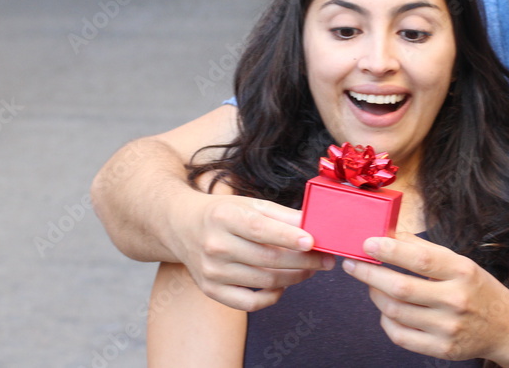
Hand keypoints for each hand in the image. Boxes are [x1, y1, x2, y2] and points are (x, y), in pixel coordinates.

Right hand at [179, 194, 334, 311]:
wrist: (182, 226)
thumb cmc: (223, 213)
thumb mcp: (249, 204)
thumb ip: (282, 215)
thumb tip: (314, 224)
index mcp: (224, 217)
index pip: (259, 229)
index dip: (288, 237)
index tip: (313, 241)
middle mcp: (215, 245)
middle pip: (267, 259)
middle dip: (303, 261)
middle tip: (326, 260)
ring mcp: (211, 271)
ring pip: (263, 281)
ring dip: (294, 278)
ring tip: (310, 269)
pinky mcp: (210, 290)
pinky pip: (249, 303)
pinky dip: (271, 297)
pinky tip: (282, 284)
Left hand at [343, 233, 508, 362]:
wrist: (506, 327)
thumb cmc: (476, 289)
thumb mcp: (459, 262)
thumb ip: (425, 249)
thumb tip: (390, 234)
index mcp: (462, 271)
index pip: (420, 258)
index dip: (390, 250)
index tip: (367, 243)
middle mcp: (456, 300)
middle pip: (401, 287)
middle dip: (369, 273)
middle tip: (352, 263)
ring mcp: (448, 327)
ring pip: (395, 311)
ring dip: (375, 294)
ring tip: (370, 283)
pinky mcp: (442, 349)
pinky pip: (400, 335)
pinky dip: (385, 320)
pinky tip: (385, 309)